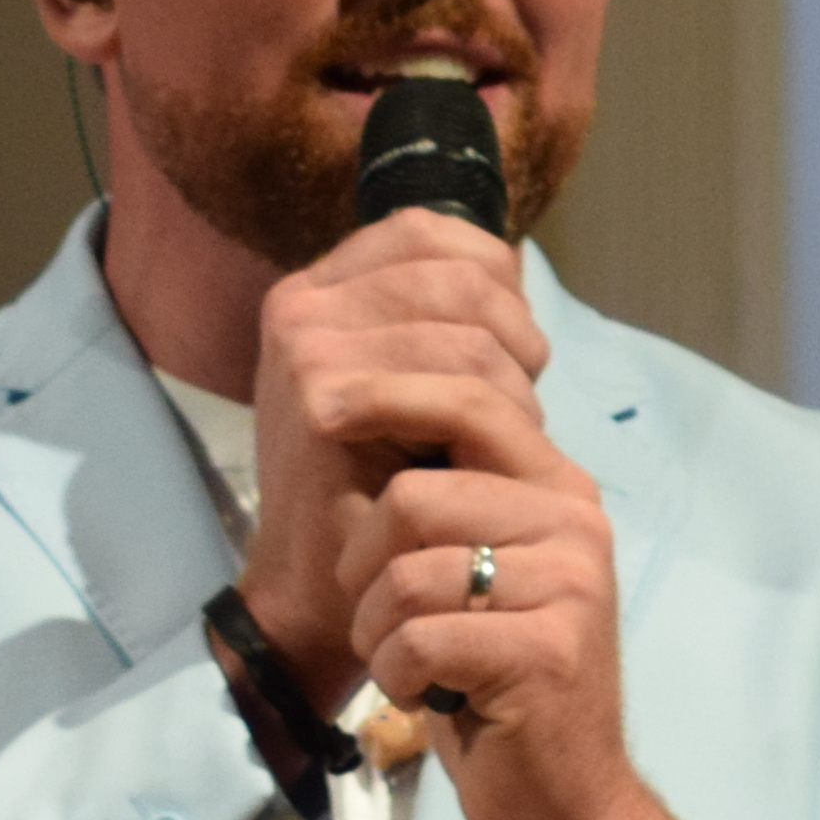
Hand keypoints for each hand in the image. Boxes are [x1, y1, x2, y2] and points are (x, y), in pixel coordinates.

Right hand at [238, 207, 553, 703]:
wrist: (318, 587)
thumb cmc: (378, 492)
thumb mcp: (409, 385)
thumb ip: (440, 319)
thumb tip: (513, 267)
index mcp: (322, 287)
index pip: (430, 232)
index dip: (495, 277)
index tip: (510, 346)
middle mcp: (303, 301)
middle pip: (463, 275)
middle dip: (516, 339)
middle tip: (516, 407)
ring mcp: (305, 339)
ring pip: (470, 327)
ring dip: (510, 387)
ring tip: (496, 437)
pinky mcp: (321, 385)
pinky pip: (458, 373)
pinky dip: (493, 412)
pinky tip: (470, 454)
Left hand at [244, 214, 745, 819]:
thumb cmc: (496, 713)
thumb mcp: (454, 577)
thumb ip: (422, 479)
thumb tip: (337, 367)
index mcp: (549, 477)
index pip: (442, 356)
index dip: (357, 360)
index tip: (313, 395)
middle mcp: (575, 508)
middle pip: (415, 421)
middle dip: (351, 473)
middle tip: (343, 544)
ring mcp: (578, 577)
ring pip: (405, 534)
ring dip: (381, 613)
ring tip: (423, 672)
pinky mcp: (560, 650)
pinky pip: (424, 621)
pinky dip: (407, 678)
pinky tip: (441, 718)